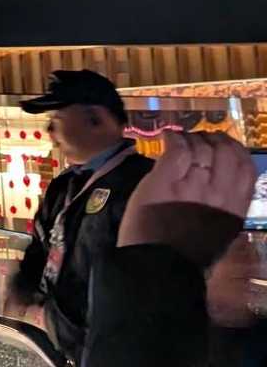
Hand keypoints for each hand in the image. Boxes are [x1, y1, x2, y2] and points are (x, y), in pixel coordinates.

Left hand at [118, 130, 253, 248]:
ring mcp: (193, 186)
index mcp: (235, 209)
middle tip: (198, 139)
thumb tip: (220, 184)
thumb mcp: (218, 233)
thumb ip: (224, 208)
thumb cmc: (185, 254)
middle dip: (213, 139)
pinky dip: (173, 138)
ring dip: (190, 139)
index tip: (224, 145)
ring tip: (180, 141)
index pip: (247, 168)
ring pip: (201, 147)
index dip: (236, 150)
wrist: (156, 266)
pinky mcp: (166, 181)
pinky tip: (167, 138)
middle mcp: (219, 195)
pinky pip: (177, 148)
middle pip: (226, 151)